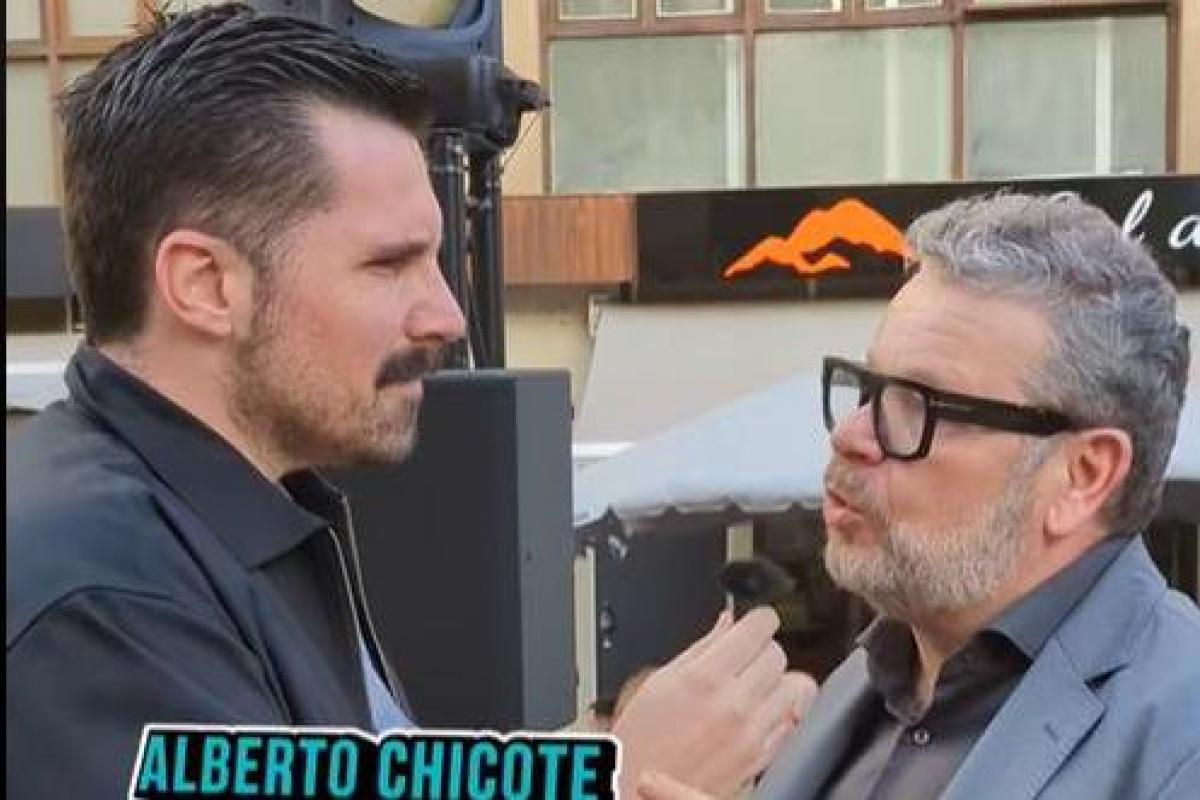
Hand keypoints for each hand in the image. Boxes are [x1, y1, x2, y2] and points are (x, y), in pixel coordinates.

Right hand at [611, 608, 813, 798]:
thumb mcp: (658, 681)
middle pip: (778, 654)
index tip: (754, 623)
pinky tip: (756, 713)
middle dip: (762, 650)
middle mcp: (733, 704)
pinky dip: (780, 712)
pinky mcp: (761, 758)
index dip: (758, 620)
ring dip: (776, 681)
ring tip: (753, 687)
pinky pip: (791, 721)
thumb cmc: (639, 742)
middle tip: (743, 658)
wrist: (636, 793)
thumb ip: (701, 647)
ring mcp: (751, 733)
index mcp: (704, 677)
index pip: (759, 627)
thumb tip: (728, 622)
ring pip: (794, 686)